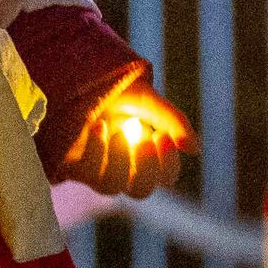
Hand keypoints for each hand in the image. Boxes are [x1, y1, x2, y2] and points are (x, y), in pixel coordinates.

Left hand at [58, 80, 194, 199]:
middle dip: (147, 168)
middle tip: (148, 138)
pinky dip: (96, 150)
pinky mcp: (71, 164)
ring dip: (120, 159)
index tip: (163, 137)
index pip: (164, 177)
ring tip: (119, 130)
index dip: (168, 164)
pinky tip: (98, 126)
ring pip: (112, 187)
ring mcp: (94, 169)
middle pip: (140, 191)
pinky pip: (87, 172)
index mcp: (143, 154)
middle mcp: (120, 167)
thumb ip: (171, 122)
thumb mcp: (146, 100)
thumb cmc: (112, 90)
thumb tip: (195, 150)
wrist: (75, 75)